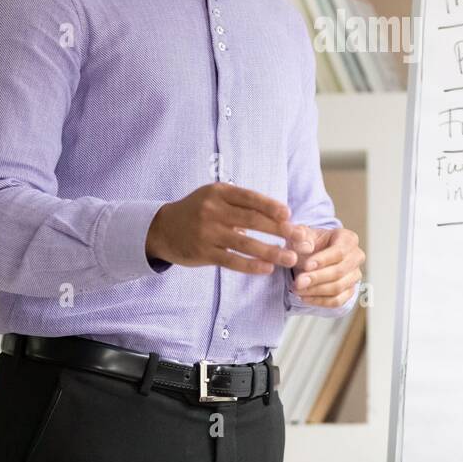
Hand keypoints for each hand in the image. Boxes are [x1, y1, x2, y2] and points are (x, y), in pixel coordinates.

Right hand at [146, 183, 313, 273]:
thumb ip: (242, 203)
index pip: (250, 198)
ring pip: (245, 243)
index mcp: (219, 192)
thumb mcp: (215, 197)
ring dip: (271, 252)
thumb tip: (281, 215)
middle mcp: (213, 210)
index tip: (289, 215)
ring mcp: (208, 232)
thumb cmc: (198, 211)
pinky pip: (232, 260)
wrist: (163, 228)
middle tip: (299, 238)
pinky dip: (251, 266)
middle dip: (279, 230)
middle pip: (252, 220)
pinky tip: (267, 269)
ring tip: (290, 258)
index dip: (271, 206)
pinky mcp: (204, 253)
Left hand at [289, 226, 363, 307]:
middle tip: (298, 282)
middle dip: (317, 278)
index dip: (322, 260)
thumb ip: (302, 238)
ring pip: (338, 287)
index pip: (339, 252)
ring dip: (315, 291)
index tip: (306, 266)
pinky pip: (337, 301)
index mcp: (349, 239)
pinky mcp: (350, 291)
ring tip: (297, 289)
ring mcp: (355, 275)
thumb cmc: (311, 244)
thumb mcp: (304, 236)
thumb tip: (305, 247)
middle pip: (339, 271)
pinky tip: (304, 297)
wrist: (313, 257)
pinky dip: (319, 301)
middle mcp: (356, 257)